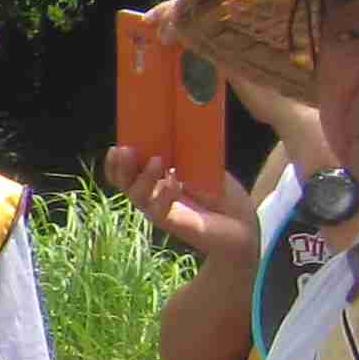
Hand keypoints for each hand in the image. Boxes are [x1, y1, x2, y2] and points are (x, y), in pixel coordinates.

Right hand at [102, 146, 252, 265]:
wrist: (242, 224)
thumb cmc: (223, 195)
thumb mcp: (205, 167)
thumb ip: (188, 155)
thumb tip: (177, 135)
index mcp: (156, 179)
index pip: (126, 171)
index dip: (117, 161)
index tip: (119, 145)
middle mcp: (152, 195)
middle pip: (123, 182)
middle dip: (121, 166)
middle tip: (125, 149)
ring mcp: (160, 209)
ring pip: (137, 195)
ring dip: (143, 177)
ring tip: (158, 161)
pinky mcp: (172, 223)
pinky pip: (158, 210)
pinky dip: (163, 196)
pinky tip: (173, 184)